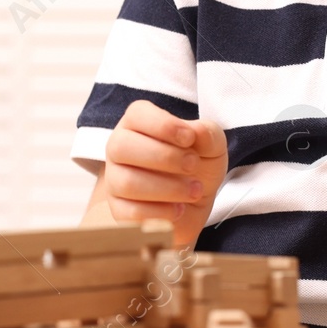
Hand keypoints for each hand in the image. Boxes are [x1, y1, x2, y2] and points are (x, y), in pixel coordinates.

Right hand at [102, 99, 226, 245]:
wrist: (195, 203)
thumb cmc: (197, 165)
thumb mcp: (212, 145)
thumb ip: (207, 134)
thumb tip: (197, 132)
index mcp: (137, 123)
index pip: (136, 115)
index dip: (162, 125)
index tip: (189, 138)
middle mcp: (119, 148)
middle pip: (122, 146)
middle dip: (164, 157)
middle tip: (192, 165)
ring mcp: (115, 180)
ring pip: (127, 183)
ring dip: (168, 188)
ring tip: (194, 190)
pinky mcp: (118, 210)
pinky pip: (129, 213)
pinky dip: (160, 213)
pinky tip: (179, 209)